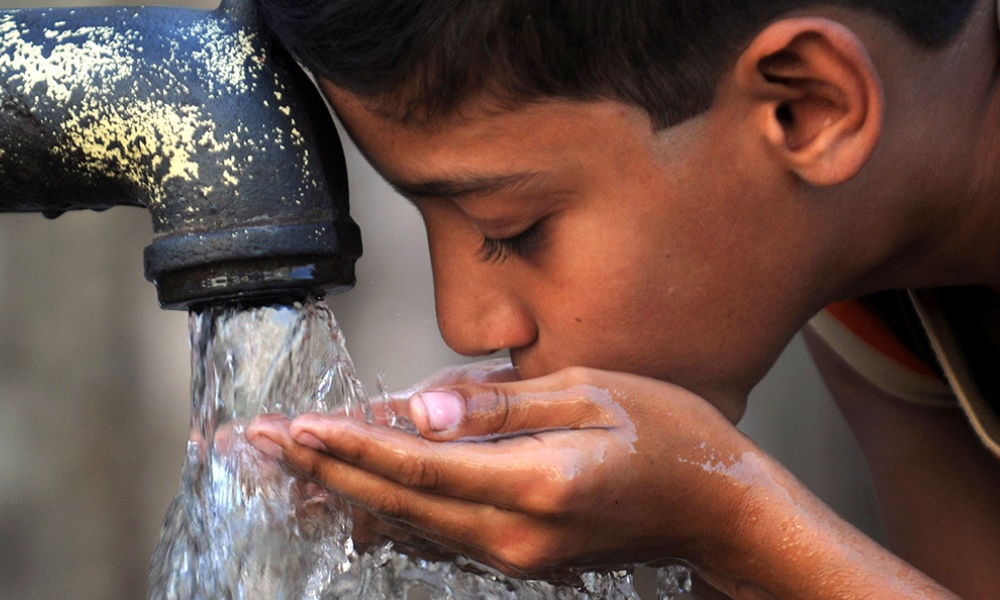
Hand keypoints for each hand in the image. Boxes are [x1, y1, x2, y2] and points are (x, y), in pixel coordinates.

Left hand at [247, 364, 759, 581]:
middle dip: (321, 472)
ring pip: (407, 525)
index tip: (295, 429)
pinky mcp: (520, 557)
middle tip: (258, 448)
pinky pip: (436, 535)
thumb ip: (498, 404)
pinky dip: (386, 514)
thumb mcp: (591, 392)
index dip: (351, 446)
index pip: (419, 464)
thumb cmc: (670, 437)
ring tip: (284, 471)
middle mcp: (517, 532)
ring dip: (342, 495)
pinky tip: (350, 502)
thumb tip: (422, 409)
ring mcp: (517, 555)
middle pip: (396, 502)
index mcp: (537, 482)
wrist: (719, 510)